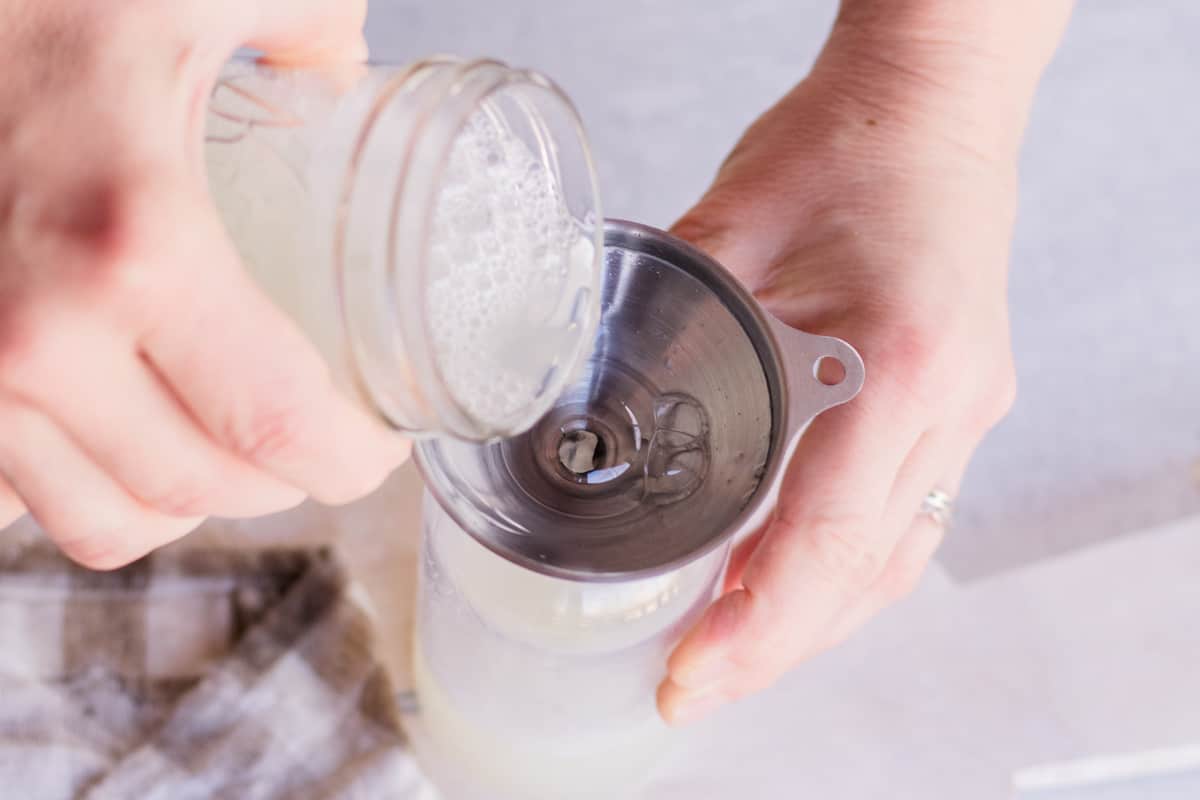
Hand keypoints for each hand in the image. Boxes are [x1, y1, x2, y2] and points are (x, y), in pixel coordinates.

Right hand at [0, 0, 407, 568]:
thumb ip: (303, 21)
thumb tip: (340, 68)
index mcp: (137, 248)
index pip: (278, 425)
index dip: (348, 459)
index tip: (376, 444)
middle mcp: (37, 336)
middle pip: (199, 487)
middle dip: (283, 480)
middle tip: (320, 442)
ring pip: (107, 518)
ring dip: (189, 500)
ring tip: (232, 450)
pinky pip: (21, 497)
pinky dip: (92, 489)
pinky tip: (129, 440)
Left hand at [657, 31, 1021, 723]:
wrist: (932, 104)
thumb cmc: (846, 142)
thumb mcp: (731, 222)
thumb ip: (661, 319)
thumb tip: (586, 392)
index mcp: (896, 363)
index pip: (826, 538)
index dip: (757, 629)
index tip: (690, 678)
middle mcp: (949, 404)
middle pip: (864, 573)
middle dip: (773, 648)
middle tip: (689, 686)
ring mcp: (967, 411)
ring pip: (893, 561)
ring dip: (811, 619)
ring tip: (728, 652)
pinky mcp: (957, 407)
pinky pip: (905, 519)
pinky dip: (842, 569)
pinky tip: (786, 583)